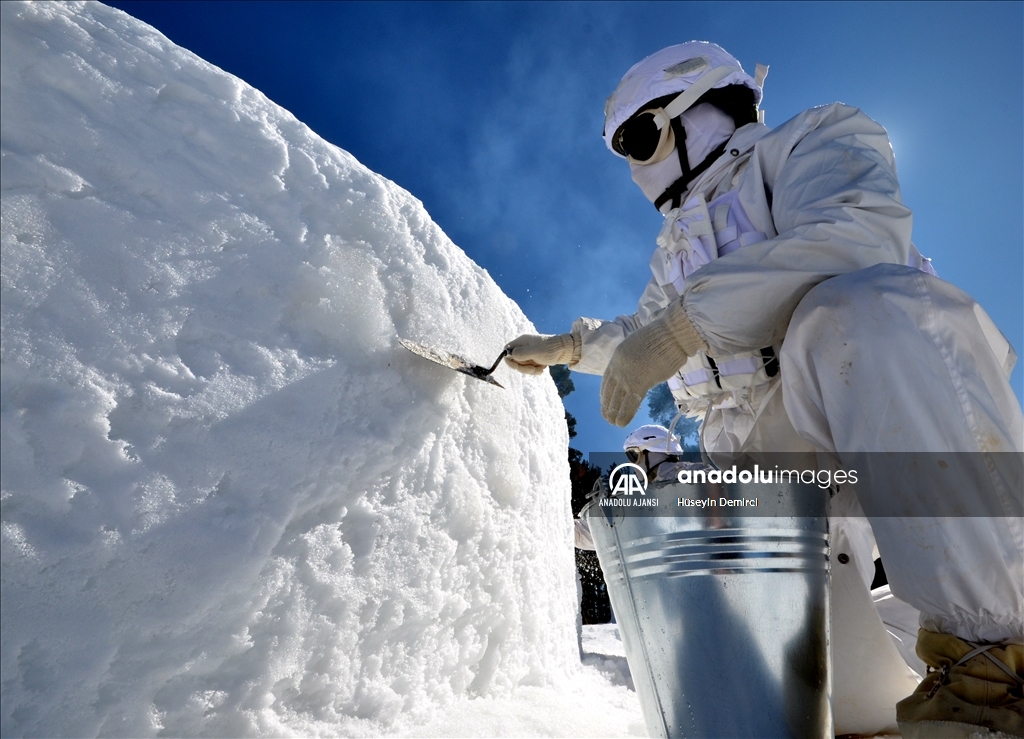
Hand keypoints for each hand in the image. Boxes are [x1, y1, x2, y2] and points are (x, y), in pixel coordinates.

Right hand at [504, 333, 576, 374]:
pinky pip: (530, 367)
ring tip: (541, 368)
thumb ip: (521, 353)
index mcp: (522, 341)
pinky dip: (535, 370)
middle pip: (515, 360)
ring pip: (523, 365)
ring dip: (531, 370)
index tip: (517, 366)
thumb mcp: (534, 351)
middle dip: (523, 367)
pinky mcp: (535, 358)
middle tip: (533, 368)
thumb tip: (510, 355)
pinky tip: (543, 368)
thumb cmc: (550, 349)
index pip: (507, 349)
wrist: (565, 351)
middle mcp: (524, 346)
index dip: (509, 359)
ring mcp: (529, 353)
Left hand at [600, 301, 705, 425]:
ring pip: (617, 398)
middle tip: (606, 416)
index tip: (604, 401)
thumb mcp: (638, 346)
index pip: (607, 378)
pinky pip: (630, 403)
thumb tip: (634, 370)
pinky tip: (622, 423)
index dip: (605, 392)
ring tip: (612, 423)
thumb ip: (632, 360)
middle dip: (607, 405)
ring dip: (614, 413)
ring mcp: (628, 375)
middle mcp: (619, 366)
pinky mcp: (640, 383)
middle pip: (609, 390)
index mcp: (617, 356)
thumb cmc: (661, 337)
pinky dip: (625, 414)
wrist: (670, 334)